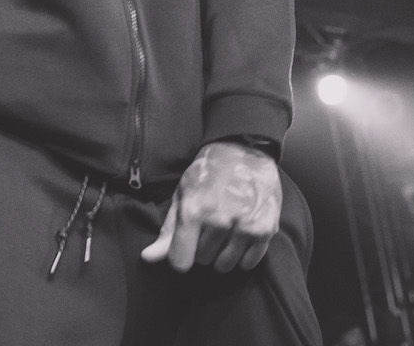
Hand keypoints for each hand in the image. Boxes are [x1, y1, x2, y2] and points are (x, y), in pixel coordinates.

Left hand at [140, 141, 281, 273]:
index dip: (181, 255)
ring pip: (225, 265)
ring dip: (223, 253)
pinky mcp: (265, 229)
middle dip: (203, 247)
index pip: (180, 262)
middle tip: (209, 224)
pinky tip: (241, 235)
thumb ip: (169, 229)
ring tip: (226, 229)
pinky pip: (249, 263)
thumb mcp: (183, 193)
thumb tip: (148, 258)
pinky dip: (243, 255)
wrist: (245, 148)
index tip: (186, 243)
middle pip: (203, 261)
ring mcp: (245, 226)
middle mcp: (220, 220)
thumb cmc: (209, 171)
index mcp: (194, 210)